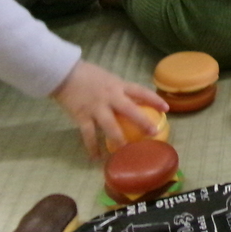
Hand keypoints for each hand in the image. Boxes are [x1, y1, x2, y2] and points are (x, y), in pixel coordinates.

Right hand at [51, 60, 168, 159]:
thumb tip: (133, 101)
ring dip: (119, 140)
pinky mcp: (82, 116)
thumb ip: (120, 90)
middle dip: (143, 122)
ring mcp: (96, 108)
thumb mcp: (109, 79)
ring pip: (111, 126)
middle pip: (130, 110)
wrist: (64, 73)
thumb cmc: (88, 75)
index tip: (166, 108)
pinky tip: (96, 158)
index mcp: (118, 85)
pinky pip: (89, 135)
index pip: (141, 91)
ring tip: (126, 152)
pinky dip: (92, 147)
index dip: (155, 99)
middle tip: (153, 133)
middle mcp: (110, 97)